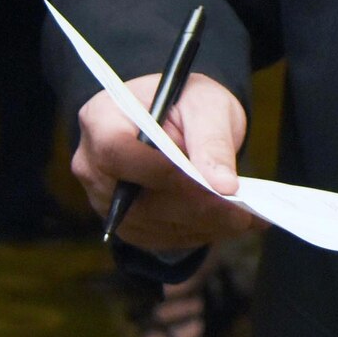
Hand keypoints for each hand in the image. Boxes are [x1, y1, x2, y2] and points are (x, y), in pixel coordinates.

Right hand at [71, 72, 258, 250]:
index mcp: (101, 118)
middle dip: (192, 207)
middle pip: (134, 197)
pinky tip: (227, 224)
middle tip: (242, 214)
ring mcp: (103, 196)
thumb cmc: (188, 101)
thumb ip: (212, 140)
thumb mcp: (206, 104)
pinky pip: (155, 235)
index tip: (209, 184)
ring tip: (245, 220)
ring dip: (199, 226)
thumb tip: (224, 185)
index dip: (161, 172)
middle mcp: (92, 163)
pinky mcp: (122, 219)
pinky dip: (194, 233)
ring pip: (149, 223)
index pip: (117, 152)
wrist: (179, 115)